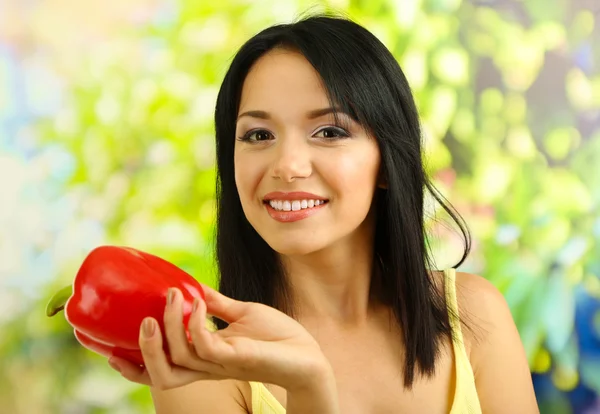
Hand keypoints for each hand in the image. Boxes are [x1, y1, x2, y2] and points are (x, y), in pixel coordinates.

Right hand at [107, 285, 330, 391]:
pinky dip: (197, 323)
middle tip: (139, 320)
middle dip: (142, 350)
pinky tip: (198, 304)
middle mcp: (207, 367)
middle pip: (160, 373)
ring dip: (170, 327)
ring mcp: (221, 365)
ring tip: (170, 299)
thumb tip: (192, 285)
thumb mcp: (240, 314)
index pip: (158, 368)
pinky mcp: (237, 358)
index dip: (130, 362)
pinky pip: (206, 346)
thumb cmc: (276, 337)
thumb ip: (215, 305)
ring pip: (179, 359)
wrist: (308, 353)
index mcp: (203, 359)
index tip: (103, 346)